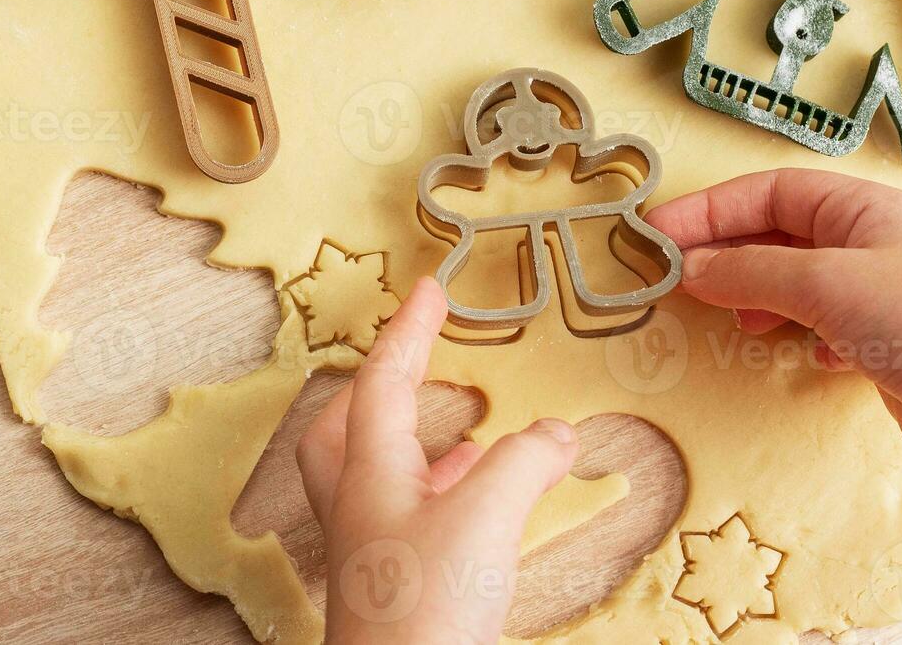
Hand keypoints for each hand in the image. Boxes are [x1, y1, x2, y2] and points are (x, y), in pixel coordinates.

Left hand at [297, 278, 577, 643]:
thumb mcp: (485, 517)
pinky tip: (480, 504)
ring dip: (415, 440)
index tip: (429, 288)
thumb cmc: (424, 613)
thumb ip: (523, 462)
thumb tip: (554, 432)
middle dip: (378, 384)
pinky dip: (443, 493)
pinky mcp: (395, 588)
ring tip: (465, 426)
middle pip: (347, 425)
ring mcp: (372, 550)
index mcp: (367, 471)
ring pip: (378, 473)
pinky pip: (410, 518)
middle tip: (411, 357)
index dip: (408, 328)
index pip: (383, 379)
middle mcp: (359, 505)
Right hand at [643, 168, 901, 513]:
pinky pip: (823, 327)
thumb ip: (747, 272)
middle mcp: (876, 245)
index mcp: (866, 209)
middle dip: (727, 253)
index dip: (711, 209)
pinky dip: (797, 335)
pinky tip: (793, 352)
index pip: (772, 191)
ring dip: (757, 295)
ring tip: (732, 317)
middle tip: (676, 277)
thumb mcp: (820, 283)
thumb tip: (691, 269)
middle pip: (781, 234)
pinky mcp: (889, 349)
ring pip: (799, 283)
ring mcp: (883, 298)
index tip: (657, 233)